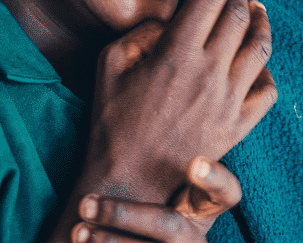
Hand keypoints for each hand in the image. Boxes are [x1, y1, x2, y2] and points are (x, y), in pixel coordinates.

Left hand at [63, 157, 241, 242]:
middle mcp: (192, 235)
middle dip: (126, 216)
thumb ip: (166, 151)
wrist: (134, 238)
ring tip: (77, 229)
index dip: (213, 179)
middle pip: (170, 228)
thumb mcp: (167, 182)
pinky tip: (76, 242)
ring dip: (107, 240)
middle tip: (86, 203)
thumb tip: (149, 76)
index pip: (225, 193)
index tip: (193, 163)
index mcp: (204, 208)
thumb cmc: (145, 204)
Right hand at [75, 0, 275, 203]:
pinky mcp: (240, 125)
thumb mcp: (109, 66)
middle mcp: (210, 73)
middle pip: (240, 15)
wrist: (128, 179)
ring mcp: (230, 100)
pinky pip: (268, 90)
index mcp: (177, 54)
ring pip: (262, 47)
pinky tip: (257, 58)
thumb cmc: (112, 121)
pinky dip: (267, 69)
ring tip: (255, 8)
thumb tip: (171, 16)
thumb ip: (141, 31)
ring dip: (261, 21)